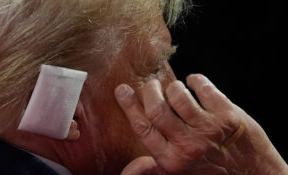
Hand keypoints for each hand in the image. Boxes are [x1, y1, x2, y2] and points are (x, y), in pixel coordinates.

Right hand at [115, 74, 287, 174]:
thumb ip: (150, 170)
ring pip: (179, 95)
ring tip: (175, 89)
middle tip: (150, 85)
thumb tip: (125, 172)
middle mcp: (187, 144)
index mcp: (172, 160)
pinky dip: (196, 80)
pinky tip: (194, 82)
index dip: (129, 106)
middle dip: (149, 91)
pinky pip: (204, 88)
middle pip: (157, 108)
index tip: (122, 90)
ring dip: (173, 86)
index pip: (143, 128)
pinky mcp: (227, 115)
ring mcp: (208, 128)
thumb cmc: (211, 174)